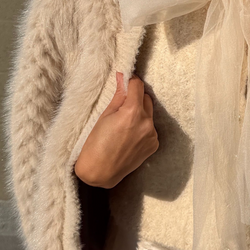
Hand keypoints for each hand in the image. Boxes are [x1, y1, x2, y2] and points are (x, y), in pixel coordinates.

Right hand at [74, 72, 158, 188]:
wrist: (100, 172)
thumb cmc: (95, 144)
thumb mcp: (104, 116)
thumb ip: (118, 96)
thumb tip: (123, 77)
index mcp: (133, 113)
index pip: (138, 86)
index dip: (131, 81)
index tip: (126, 80)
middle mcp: (147, 123)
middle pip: (146, 98)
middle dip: (136, 97)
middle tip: (122, 104)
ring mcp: (152, 135)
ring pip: (149, 113)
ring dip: (140, 112)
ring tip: (124, 123)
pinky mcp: (154, 145)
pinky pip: (150, 128)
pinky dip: (142, 127)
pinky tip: (129, 135)